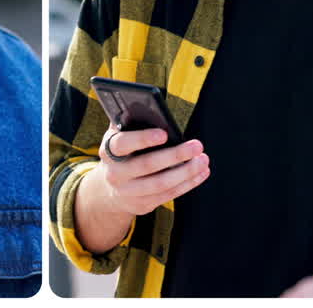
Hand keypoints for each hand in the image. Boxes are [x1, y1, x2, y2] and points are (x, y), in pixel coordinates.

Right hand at [93, 124, 208, 216]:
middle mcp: (115, 173)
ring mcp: (128, 192)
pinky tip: (201, 173)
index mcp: (109, 151)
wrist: (108, 189)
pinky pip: (168, 195)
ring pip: (160, 184)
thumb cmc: (122, 153)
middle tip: (197, 146)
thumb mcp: (119, 138)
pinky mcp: (142, 204)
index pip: (123, 143)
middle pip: (146, 165)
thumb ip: (130, 123)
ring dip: (186, 172)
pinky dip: (187, 184)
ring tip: (203, 160)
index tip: (163, 134)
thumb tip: (149, 107)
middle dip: (175, 155)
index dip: (142, 139)